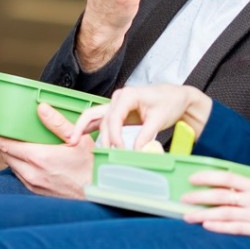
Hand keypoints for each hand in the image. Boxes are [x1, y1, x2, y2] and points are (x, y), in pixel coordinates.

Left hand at [0, 103, 94, 198]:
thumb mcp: (77, 140)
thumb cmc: (89, 167)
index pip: (7, 146)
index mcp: (39, 158)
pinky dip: (20, 166)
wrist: (96, 192)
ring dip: (11, 155)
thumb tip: (42, 108)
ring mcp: (33, 184)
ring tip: (16, 145)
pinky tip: (29, 159)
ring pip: (13, 166)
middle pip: (7, 155)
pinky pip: (21, 176)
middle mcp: (32, 173)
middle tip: (1, 134)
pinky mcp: (36, 191)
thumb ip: (57, 122)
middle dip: (3, 144)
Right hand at [68, 85, 211, 150]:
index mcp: (128, 95)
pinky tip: (78, 136)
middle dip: (97, 135)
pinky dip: (88, 127)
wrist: (176, 97)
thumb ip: (146, 136)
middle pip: (101, 118)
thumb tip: (136, 152)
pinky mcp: (117, 112)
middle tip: (96, 153)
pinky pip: (99, 119)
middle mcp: (118, 98)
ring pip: (95, 117)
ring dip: (84, 129)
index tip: (120, 150)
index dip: (114, 136)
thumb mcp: (159, 119)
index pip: (114, 118)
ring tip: (73, 142)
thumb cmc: (169, 102)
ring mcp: (116, 104)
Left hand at [181, 171, 249, 239]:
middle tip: (184, 198)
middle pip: (221, 195)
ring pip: (224, 212)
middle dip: (199, 196)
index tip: (193, 177)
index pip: (227, 177)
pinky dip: (220, 226)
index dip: (208, 176)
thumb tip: (231, 188)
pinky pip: (237, 228)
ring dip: (203, 213)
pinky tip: (207, 225)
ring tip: (187, 215)